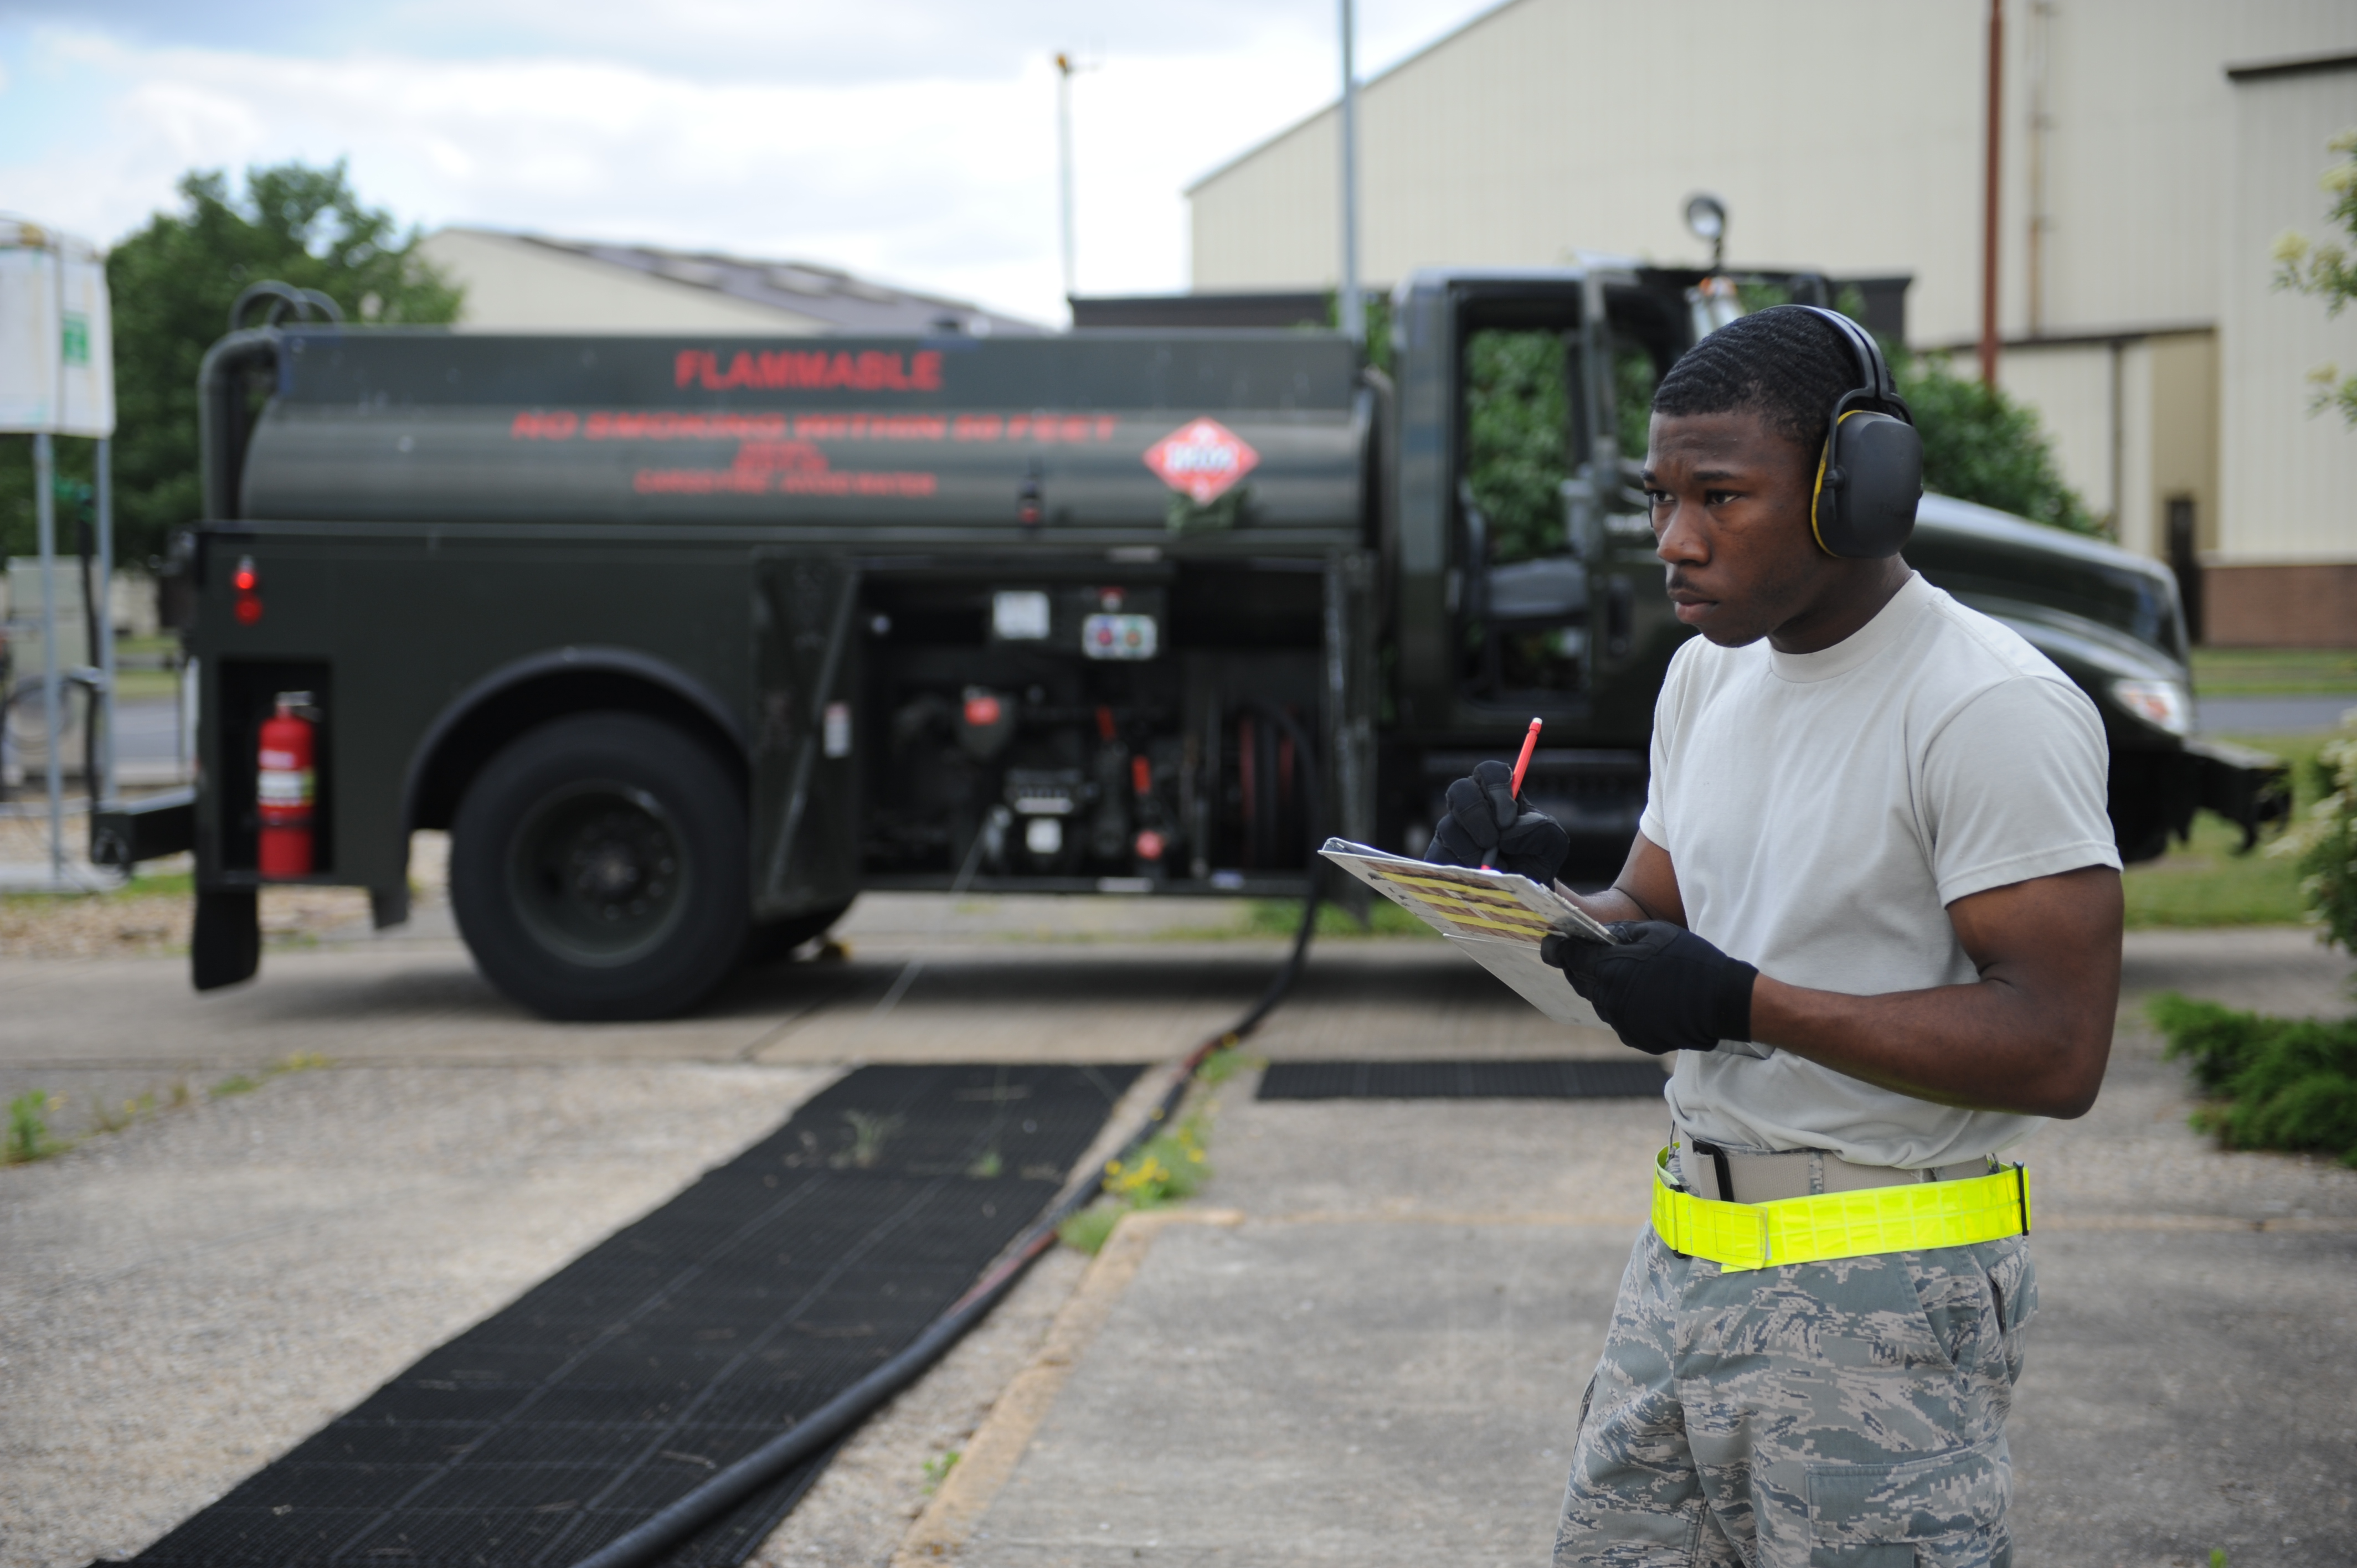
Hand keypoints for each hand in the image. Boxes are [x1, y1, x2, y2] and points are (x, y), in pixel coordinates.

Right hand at [1426, 759, 1567, 882]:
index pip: (1489, 771)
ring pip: (1448, 826)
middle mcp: (1472, 808)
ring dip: (1473, 850)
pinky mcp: (1439, 855)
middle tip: (1494, 842)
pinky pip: (1439, 855)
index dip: (1496, 787)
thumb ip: (1541, 830)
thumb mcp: (1553, 845)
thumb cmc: (1536, 862)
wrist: (1522, 895)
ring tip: (1494, 869)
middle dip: (1477, 816)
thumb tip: (1507, 834)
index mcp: (1499, 796)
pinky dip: (1461, 868)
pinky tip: (1478, 878)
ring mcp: (1452, 831)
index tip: (1508, 818)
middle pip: (1460, 790)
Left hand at [1541, 922, 1756, 1055]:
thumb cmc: (1691, 961)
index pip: (1567, 957)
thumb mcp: (1655, 933)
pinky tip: (1645, 996)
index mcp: (1609, 968)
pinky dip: (1624, 1006)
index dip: (1556, 949)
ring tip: (1630, 975)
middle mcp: (1608, 998)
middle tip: (1593, 955)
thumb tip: (1597, 934)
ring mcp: (1621, 1021)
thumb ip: (1619, 933)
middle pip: (1580, 981)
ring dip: (1605, 987)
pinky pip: (1618, 1018)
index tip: (1551, 944)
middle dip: (1582, 967)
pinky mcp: (1635, 1037)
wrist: (1724, 1001)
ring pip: (1599, 1000)